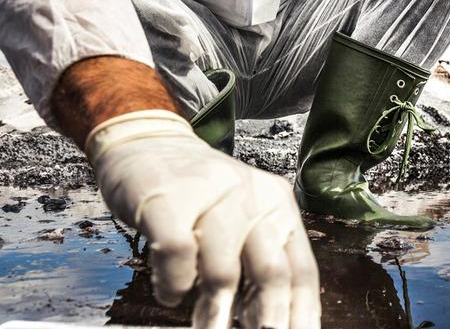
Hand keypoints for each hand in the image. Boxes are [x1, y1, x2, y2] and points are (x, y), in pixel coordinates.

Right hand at [86, 110, 319, 328]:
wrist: (147, 140)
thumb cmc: (198, 192)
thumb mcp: (242, 219)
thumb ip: (258, 263)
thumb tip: (273, 323)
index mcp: (278, 205)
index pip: (301, 271)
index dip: (302, 315)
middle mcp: (252, 196)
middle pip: (272, 273)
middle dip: (267, 322)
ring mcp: (211, 195)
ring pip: (224, 272)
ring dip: (213, 313)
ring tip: (204, 327)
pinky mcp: (167, 200)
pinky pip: (178, 256)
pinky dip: (174, 285)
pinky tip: (170, 292)